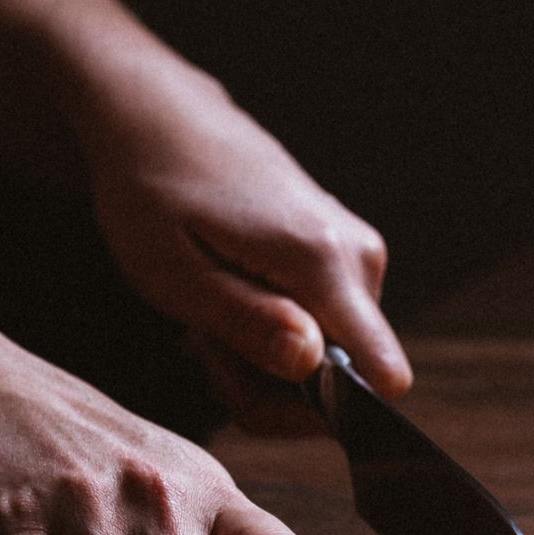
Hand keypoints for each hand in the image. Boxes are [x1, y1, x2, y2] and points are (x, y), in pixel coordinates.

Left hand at [74, 62, 411, 431]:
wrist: (163, 121)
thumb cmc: (152, 193)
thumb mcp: (171, 272)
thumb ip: (245, 322)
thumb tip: (313, 366)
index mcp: (321, 260)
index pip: (381, 374)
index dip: (319, 412)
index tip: (246, 388)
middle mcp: (359, 256)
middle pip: (350, 380)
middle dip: (272, 387)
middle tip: (204, 348)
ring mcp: (360, 252)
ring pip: (335, 358)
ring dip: (266, 361)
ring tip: (209, 319)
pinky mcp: (349, 254)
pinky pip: (330, 327)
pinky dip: (276, 333)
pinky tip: (231, 301)